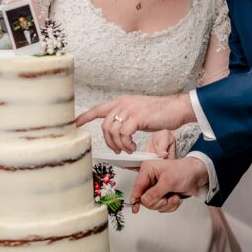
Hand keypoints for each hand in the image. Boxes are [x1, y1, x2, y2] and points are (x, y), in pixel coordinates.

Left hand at [76, 94, 194, 153]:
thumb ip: (126, 118)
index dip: (84, 117)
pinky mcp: (137, 117)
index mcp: (121, 102)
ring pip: (112, 131)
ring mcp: (129, 109)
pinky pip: (123, 134)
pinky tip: (133, 147)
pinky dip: (126, 144)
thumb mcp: (138, 112)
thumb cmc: (160, 112)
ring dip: (119, 144)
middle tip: (118, 149)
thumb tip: (117, 131)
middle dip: (108, 141)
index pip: (98, 109)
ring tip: (128, 149)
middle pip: (104, 125)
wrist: (176, 108)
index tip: (74, 123)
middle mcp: (123, 104)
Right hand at [130, 157, 208, 213]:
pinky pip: (162, 207)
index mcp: (148, 170)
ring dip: (166, 204)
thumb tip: (143, 200)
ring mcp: (156, 188)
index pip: (137, 187)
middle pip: (145, 199)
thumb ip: (155, 192)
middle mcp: (150, 179)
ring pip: (154, 205)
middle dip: (158, 202)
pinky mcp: (163, 195)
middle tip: (166, 198)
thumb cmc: (184, 171)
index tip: (135, 208)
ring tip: (174, 196)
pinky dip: (171, 205)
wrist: (198, 175)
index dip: (136, 198)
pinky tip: (176, 197)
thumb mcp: (169, 181)